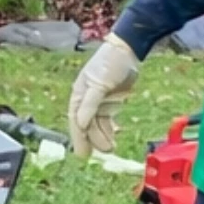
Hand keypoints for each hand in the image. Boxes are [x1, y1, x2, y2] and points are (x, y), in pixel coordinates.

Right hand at [68, 34, 140, 156]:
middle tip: (102, 153)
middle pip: (87, 126)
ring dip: (102, 137)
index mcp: (79, 95)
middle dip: (94, 140)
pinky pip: (106, 120)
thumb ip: (90, 104)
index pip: (77, 121)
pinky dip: (109, 129)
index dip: (79, 138)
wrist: (127, 50)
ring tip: (111, 148)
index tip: (82, 153)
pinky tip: (113, 137)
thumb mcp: (99, 84)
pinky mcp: (110, 102)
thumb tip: (81, 124)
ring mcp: (98, 102)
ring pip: (97, 125)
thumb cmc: (110, 63)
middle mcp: (86, 100)